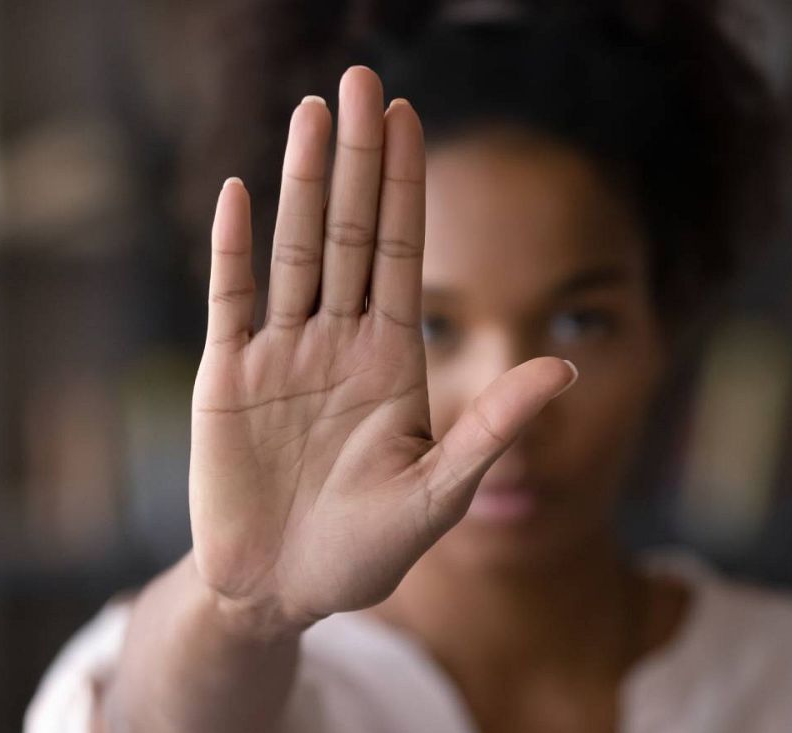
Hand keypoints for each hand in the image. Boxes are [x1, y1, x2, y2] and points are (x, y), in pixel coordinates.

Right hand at [189, 66, 576, 636]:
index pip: (403, 253)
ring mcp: (279, 356)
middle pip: (350, 232)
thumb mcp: (440, 495)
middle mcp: (336, 343)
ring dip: (302, 183)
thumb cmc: (365, 554)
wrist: (279, 595)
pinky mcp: (225, 381)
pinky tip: (239, 192)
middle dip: (359, 158)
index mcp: (391, 361)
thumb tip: (565, 367)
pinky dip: (233, 250)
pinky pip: (230, 302)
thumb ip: (493, 427)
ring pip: (294, 251)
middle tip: (360, 79)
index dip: (407, 185)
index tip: (409, 116)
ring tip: (311, 113)